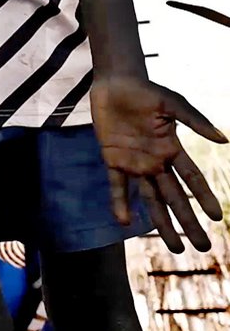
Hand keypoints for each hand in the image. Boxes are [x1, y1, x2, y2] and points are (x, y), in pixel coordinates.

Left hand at [91, 75, 226, 249]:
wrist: (116, 84)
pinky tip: (124, 222)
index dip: (203, 198)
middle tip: (202, 246)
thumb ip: (196, 122)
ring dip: (161, 222)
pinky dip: (119, 203)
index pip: (192, 179)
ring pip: (151, 199)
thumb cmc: (148, 92)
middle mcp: (156, 161)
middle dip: (188, 222)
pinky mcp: (112, 159)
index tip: (215, 217)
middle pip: (175, 198)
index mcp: (173, 149)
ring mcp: (134, 163)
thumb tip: (224, 140)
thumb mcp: (174, 104)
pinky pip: (116, 185)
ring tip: (174, 246)